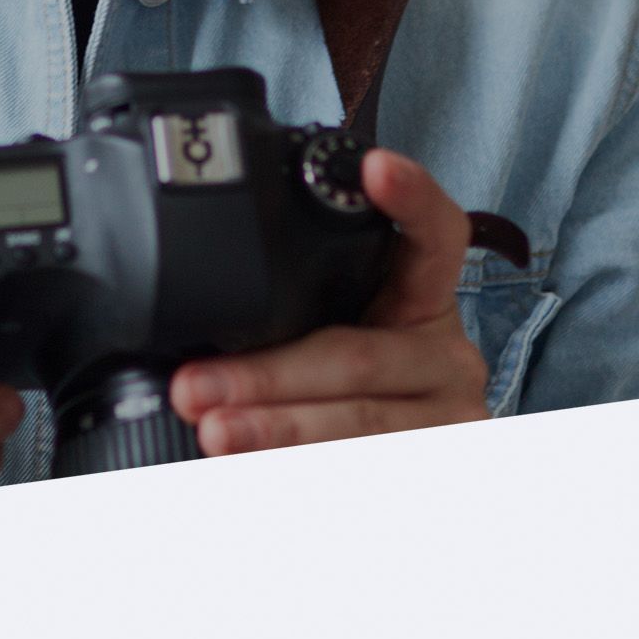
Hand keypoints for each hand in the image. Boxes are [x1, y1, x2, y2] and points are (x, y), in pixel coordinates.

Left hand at [165, 149, 493, 455]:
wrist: (401, 463)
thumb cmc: (348, 393)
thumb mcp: (328, 341)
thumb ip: (287, 317)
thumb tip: (184, 325)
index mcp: (423, 299)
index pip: (434, 235)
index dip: (411, 197)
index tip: (376, 166)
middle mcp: (448, 354)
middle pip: (359, 355)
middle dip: (267, 375)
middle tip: (193, 386)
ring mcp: (453, 416)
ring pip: (361, 421)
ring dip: (278, 428)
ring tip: (215, 432)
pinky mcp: (447, 465)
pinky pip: (368, 467)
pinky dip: (303, 468)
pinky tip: (253, 472)